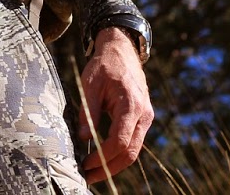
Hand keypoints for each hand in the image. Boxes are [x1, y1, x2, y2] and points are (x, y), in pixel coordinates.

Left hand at [75, 26, 153, 182]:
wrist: (122, 51)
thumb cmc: (104, 65)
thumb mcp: (90, 84)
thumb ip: (88, 112)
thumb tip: (83, 139)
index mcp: (131, 105)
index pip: (119, 141)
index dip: (102, 157)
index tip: (85, 164)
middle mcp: (144, 114)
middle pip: (130, 152)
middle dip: (109, 168)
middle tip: (88, 177)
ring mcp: (146, 118)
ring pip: (133, 150)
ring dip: (114, 164)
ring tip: (93, 172)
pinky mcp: (143, 119)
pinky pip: (133, 142)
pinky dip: (119, 153)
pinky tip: (103, 158)